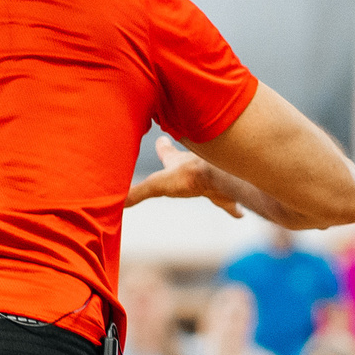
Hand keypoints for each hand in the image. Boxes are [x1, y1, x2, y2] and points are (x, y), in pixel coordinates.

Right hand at [123, 137, 244, 217]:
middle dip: (188, 160)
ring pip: (212, 178)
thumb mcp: (156, 184)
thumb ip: (137, 193)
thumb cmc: (188, 176)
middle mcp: (196, 167)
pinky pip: (230, 202)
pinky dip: (233, 208)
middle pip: (190, 162)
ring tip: (216, 188)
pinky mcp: (225, 193)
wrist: (219, 177)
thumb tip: (115, 200)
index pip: (167, 153)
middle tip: (189, 159)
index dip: (163, 148)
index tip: (162, 139)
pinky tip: (239, 215)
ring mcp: (212, 178)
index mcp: (177, 164)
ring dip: (211, 182)